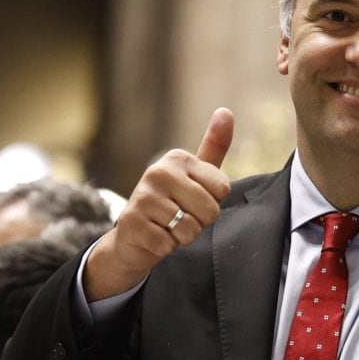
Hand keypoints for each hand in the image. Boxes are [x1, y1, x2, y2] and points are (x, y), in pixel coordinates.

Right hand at [83, 109, 233, 300]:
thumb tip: (226, 111)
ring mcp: (143, 196)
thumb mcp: (195, 175)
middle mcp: (158, 171)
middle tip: (180, 217)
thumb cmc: (171, 204)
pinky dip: (165, 248)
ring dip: (182, 237)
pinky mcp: (132, 222)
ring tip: (167, 227)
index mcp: (177, 158)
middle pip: (210, 210)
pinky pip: (169, 244)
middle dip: (200, 223)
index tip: (193, 200)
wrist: (133, 237)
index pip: (223, 189)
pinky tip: (154, 237)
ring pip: (190, 230)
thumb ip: (213, 147)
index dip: (213, 203)